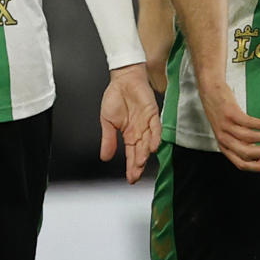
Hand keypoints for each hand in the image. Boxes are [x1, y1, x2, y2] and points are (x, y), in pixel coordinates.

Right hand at [99, 64, 162, 182]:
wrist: (122, 79)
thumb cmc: (115, 98)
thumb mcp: (107, 122)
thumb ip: (108, 140)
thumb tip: (104, 158)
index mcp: (129, 135)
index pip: (131, 154)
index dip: (131, 167)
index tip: (130, 179)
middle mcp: (140, 131)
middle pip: (140, 152)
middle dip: (137, 165)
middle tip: (135, 176)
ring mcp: (147, 123)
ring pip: (148, 142)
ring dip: (145, 153)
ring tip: (141, 164)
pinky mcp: (153, 112)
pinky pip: (155, 127)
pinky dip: (154, 136)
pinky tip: (152, 146)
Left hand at [197, 79, 259, 171]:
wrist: (209, 92)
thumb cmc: (222, 114)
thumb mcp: (229, 133)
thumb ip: (243, 146)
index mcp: (224, 147)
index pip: (241, 164)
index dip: (256, 167)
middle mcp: (224, 139)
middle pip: (246, 153)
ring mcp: (226, 126)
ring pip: (250, 137)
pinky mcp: (230, 114)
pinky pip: (249, 123)